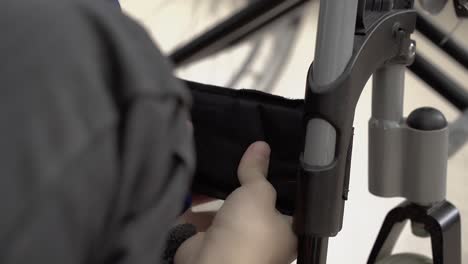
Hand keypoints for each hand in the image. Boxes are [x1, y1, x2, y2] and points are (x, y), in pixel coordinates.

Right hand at [175, 142, 296, 263]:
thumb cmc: (248, 232)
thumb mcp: (258, 194)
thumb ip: (257, 171)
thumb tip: (261, 145)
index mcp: (287, 235)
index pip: (288, 203)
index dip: (281, 182)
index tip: (272, 157)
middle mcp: (262, 241)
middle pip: (255, 206)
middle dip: (246, 185)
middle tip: (244, 156)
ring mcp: (232, 242)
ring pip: (228, 209)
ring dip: (221, 192)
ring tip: (220, 159)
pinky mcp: (207, 241)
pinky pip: (204, 214)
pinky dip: (199, 199)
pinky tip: (197, 176)